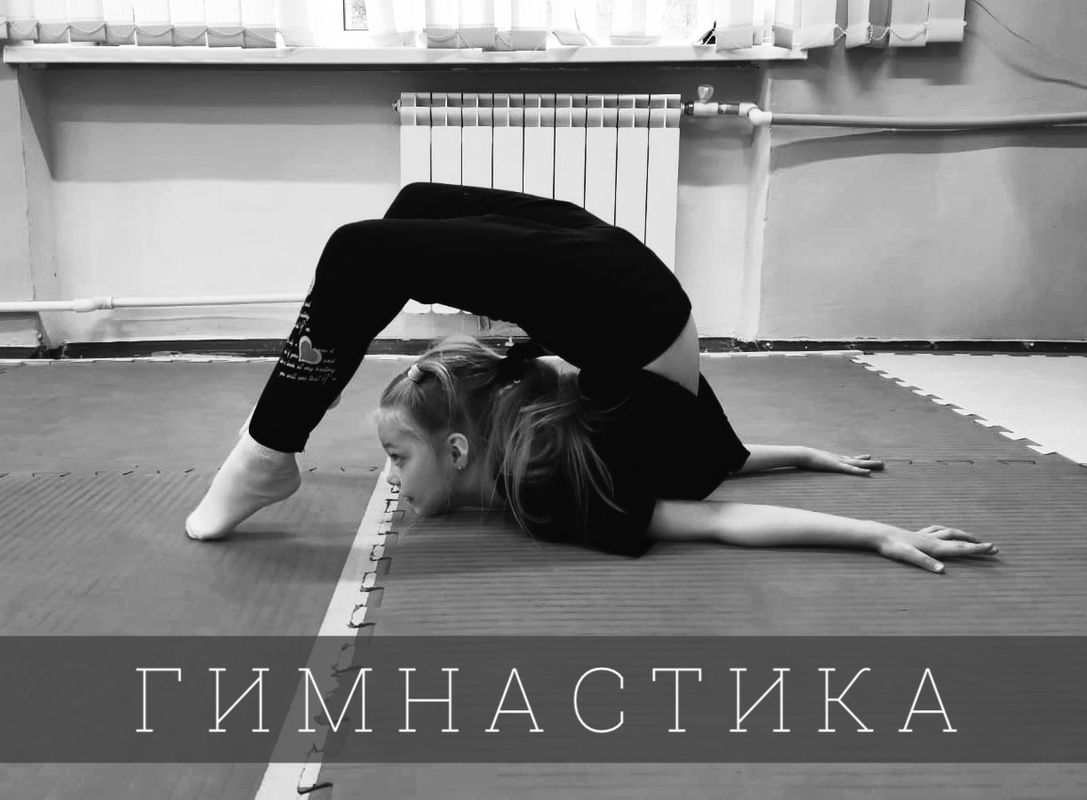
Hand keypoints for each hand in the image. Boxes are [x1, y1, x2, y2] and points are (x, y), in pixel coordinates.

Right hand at [802, 447, 884, 475]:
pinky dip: (860, 471)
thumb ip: (817, 461)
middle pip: (858, 460)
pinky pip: (851, 470)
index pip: (850, 458)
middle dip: (871, 462)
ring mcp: (839, 462)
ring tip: (882, 465)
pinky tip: (869, 472)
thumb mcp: (813, 461)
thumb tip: (814, 461)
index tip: (869, 456)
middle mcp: (839, 459)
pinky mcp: (837, 466)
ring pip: (859, 464)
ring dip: (871, 464)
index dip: (861, 458)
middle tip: (883, 463)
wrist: (802, 454)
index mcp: (834, 458)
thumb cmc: (805, 458)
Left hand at [875, 525, 998, 572]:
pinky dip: (945, 531)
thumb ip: (925, 562)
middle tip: (993, 547)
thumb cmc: (892, 546)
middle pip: (959, 540)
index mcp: (934, 547)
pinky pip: (936, 530)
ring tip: (973, 538)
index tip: (993, 548)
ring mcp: (925, 535)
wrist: (878, 534)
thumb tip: (942, 570)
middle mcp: (932, 539)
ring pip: (949, 532)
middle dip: (976, 544)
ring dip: (964, 535)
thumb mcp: (908, 556)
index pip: (960, 548)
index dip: (977, 549)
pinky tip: (943, 531)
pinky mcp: (917, 534)